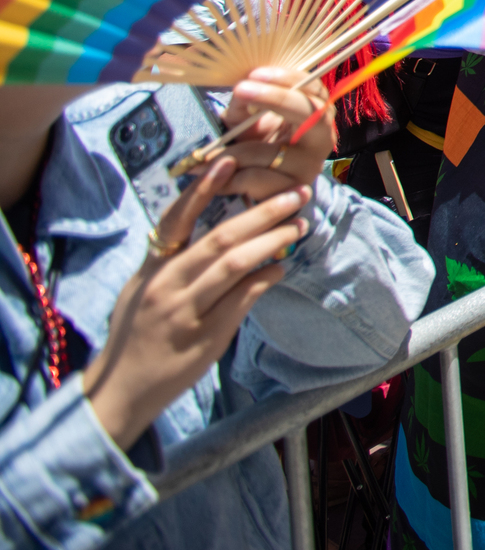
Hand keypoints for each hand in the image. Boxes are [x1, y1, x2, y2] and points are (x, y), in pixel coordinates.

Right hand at [78, 161, 309, 448]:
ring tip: (298, 227)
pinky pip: (242, 300)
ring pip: (235, 266)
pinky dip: (265, 280)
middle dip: (262, 213)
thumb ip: (173, 260)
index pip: (176, 219)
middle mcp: (167, 285)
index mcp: (152, 268)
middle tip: (295, 194)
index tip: (228, 161)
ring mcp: (187, 312)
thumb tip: (215, 229)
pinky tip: (280, 268)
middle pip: (220, 239)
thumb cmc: (135, 332)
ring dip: (272, 241)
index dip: (202, 188)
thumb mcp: (144, 288)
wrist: (122, 388)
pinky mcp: (207, 337)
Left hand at [218, 68, 334, 199]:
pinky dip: (229, 177)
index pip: (313, 88)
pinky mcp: (293, 191)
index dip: (286, 79)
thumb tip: (241, 93)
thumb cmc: (256, 142)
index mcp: (316, 113)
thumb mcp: (247, 116)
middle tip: (240, 89)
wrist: (259, 183)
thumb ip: (245, 101)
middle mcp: (322, 137)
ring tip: (203, 155)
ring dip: (233, 151)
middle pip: (309, 113)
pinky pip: (256, 179)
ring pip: (270, 152)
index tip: (255, 73)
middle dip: (275, 98)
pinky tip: (210, 175)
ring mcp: (311, 166)